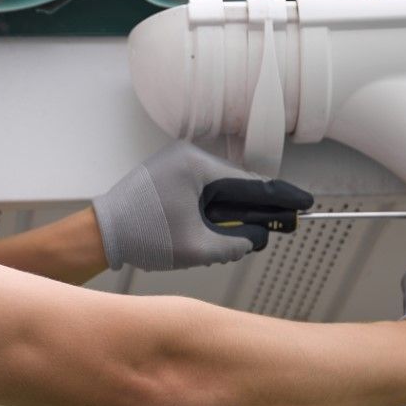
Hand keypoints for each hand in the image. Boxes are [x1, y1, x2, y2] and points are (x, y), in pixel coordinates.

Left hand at [91, 141, 313, 269]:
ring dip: (230, 214)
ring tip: (245, 235)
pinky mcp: (167, 176)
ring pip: (218, 191)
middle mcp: (186, 157)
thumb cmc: (143, 237)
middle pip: (235, 186)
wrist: (101, 233)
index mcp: (196, 166)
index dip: (280, 197)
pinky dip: (212, 211)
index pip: (250, 183)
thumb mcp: (198, 248)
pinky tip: (216, 231)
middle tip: (286, 222)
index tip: (304, 203)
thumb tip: (256, 239)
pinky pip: (201, 192)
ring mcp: (175, 164)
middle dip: (256, 209)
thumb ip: (235, 244)